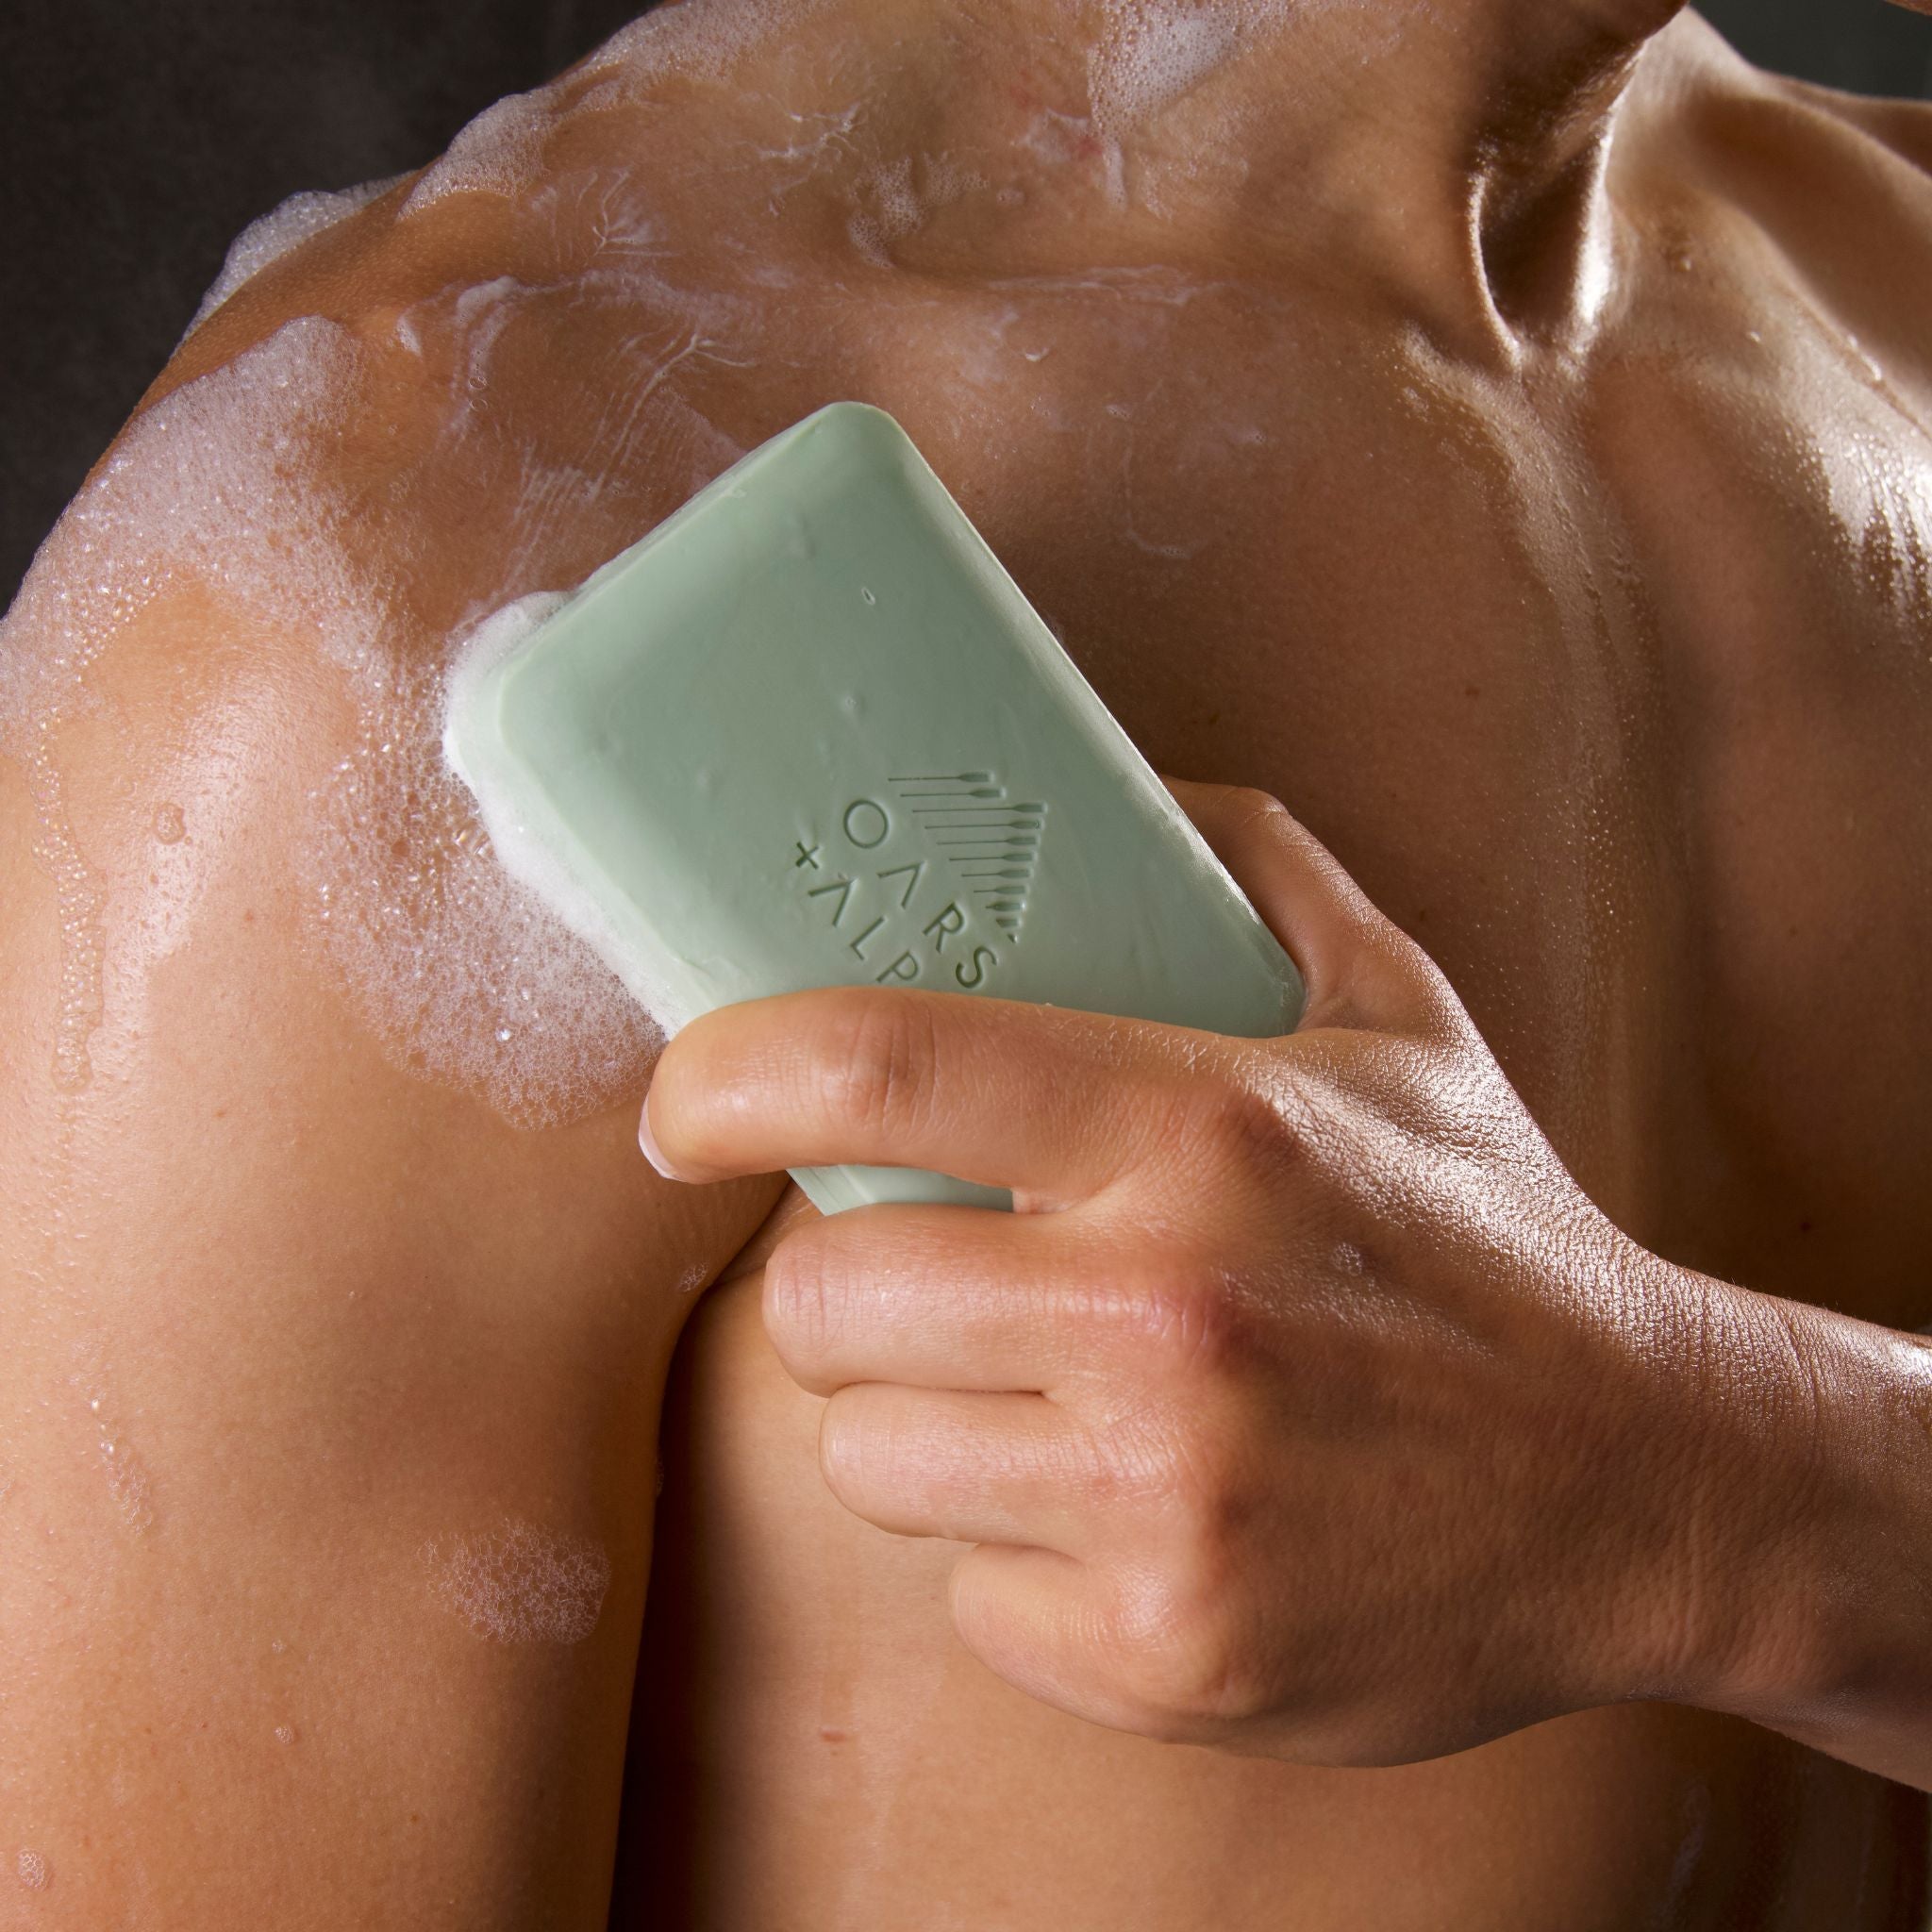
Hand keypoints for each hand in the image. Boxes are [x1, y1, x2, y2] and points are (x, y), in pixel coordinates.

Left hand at [639, 779, 1755, 1763]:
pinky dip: (1014, 1553)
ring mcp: (1159, 1503)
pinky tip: (1119, 1505)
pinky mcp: (1165, 1653)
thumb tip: (1112, 780)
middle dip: (838, 1284)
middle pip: (823, 1299)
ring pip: (869, 1456)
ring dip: (918, 1419)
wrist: (1652, 1482)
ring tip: (1032, 1391)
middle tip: (919, 1270)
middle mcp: (1166, 1315)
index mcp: (1202, 1127)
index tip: (685, 1099)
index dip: (724, 1074)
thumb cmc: (1490, 1238)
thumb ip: (1250, 868)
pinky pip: (966, 1593)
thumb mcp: (1398, 1014)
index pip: (874, 1063)